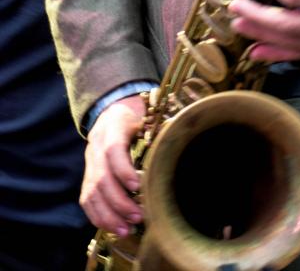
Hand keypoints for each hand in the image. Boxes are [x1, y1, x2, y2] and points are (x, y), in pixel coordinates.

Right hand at [82, 93, 146, 234]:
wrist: (112, 108)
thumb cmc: (137, 114)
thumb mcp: (148, 115)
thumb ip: (157, 131)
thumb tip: (175, 151)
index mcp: (114, 129)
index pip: (114, 151)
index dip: (123, 171)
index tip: (137, 187)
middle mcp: (97, 146)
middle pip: (101, 178)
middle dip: (119, 202)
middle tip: (137, 218)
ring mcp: (90, 162)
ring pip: (91, 193)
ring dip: (107, 215)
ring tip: (125, 229)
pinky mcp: (87, 174)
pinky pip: (86, 198)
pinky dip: (97, 215)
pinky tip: (111, 226)